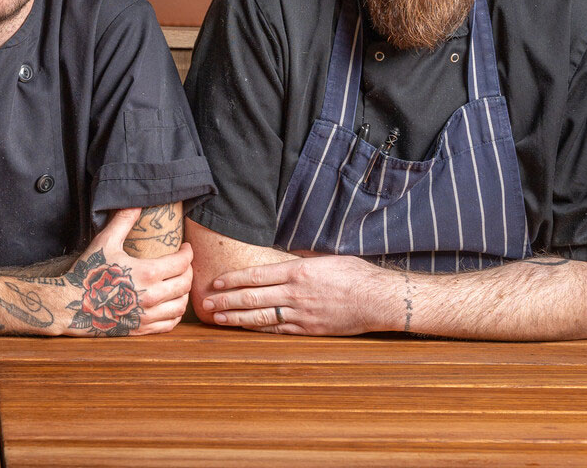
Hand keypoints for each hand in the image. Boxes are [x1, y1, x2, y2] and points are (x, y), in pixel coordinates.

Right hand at [58, 208, 193, 337]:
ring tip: (178, 283)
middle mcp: (152, 297)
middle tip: (183, 264)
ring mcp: (148, 316)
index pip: (182, 263)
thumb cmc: (88, 272)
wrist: (71, 304)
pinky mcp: (142, 329)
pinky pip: (170, 324)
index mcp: (147, 273)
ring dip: (184, 293)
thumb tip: (137, 203)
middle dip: (189, 271)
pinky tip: (170, 304)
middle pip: (185, 284)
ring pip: (181, 306)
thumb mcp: (105, 242)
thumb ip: (123, 220)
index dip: (188, 253)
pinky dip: (175, 313)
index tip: (185, 248)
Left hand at [200, 254, 396, 335]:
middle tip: (206, 303)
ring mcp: (302, 314)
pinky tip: (244, 329)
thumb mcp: (325, 258)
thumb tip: (283, 256)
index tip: (215, 281)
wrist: (379, 300)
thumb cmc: (355, 275)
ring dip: (236, 318)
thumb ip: (301, 259)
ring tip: (218, 318)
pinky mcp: (310, 330)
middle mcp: (295, 293)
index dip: (233, 279)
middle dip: (226, 300)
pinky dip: (258, 329)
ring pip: (261, 317)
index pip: (256, 275)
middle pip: (252, 297)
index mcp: (298, 271)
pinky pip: (278, 330)